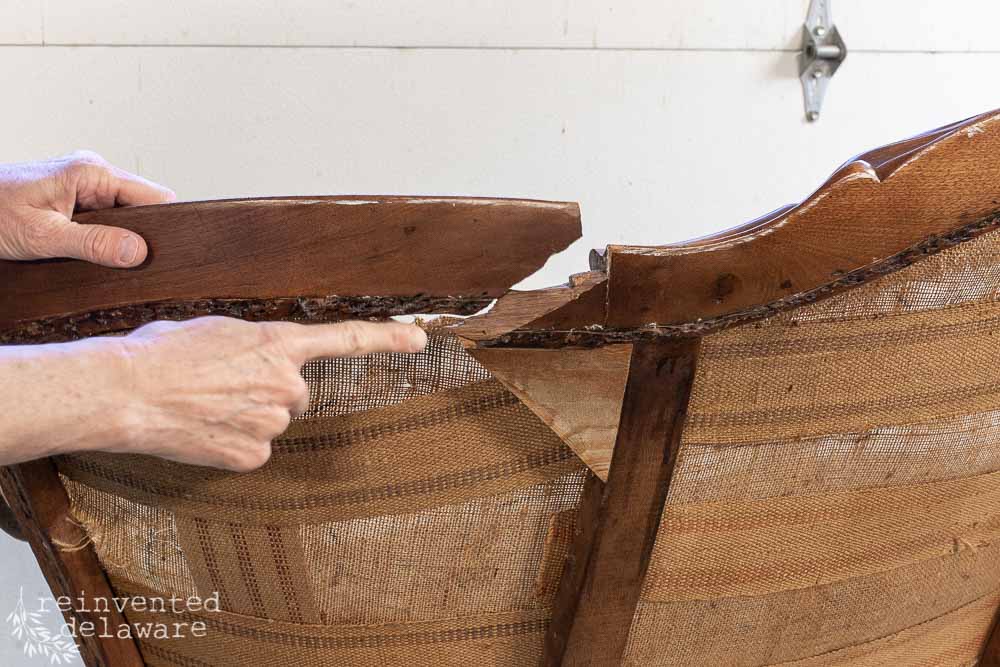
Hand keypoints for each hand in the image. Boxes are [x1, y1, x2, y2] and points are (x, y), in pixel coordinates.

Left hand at [0, 150, 174, 267]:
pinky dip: (101, 235)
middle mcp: (91, 172)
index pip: (155, 197)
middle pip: (142, 205)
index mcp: (91, 172)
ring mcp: (81, 182)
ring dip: (116, 237)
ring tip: (100, 257)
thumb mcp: (42, 236)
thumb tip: (139, 252)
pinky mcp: (71, 195)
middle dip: (139, 235)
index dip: (163, 226)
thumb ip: (94, 244)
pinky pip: (103, 215)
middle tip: (124, 262)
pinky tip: (87, 249)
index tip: (161, 254)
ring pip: (123, 213)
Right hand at [0, 317, 426, 470]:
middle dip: (269, 390)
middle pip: (296, 393)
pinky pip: (253, 449)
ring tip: (204, 404)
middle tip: (223, 385)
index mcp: (278, 344)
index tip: (419, 340)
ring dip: (247, 415)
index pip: (346, 339)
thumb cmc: (160, 353)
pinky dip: (233, 442)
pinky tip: (204, 431)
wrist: (125, 393)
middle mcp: (286, 384)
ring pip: (272, 421)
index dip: (387, 340)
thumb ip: (251, 344)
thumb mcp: (215, 330)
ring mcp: (273, 423)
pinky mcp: (253, 456)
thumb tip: (253, 358)